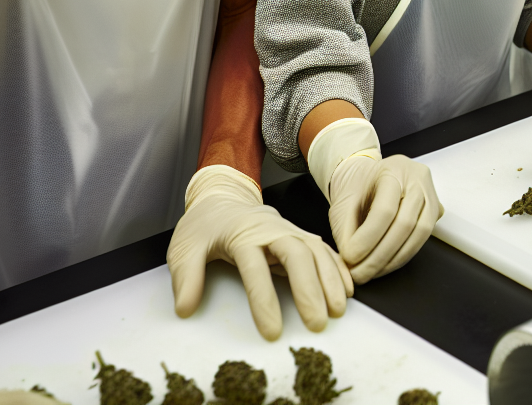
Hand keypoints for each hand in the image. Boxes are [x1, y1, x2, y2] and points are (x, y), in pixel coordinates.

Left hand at [169, 165, 351, 339]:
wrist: (223, 198)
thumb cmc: (204, 226)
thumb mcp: (183, 248)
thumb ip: (186, 278)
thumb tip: (185, 309)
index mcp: (241, 234)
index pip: (254, 268)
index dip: (265, 301)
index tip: (273, 332)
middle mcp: (271, 230)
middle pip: (296, 255)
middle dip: (310, 290)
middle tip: (317, 323)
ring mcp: (289, 230)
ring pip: (316, 251)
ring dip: (330, 280)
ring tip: (339, 311)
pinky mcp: (300, 235)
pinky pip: (324, 250)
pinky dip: (338, 268)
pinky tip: (347, 289)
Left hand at [308, 118, 441, 282]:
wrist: (368, 178)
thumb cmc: (356, 189)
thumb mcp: (342, 205)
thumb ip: (346, 232)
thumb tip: (352, 262)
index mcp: (392, 170)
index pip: (384, 210)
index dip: (367, 239)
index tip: (351, 258)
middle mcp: (417, 179)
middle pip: (406, 223)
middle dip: (381, 256)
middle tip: (361, 274)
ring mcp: (431, 193)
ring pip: (420, 233)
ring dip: (395, 259)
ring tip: (373, 272)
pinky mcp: (436, 208)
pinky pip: (424, 236)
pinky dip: (405, 254)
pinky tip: (387, 264)